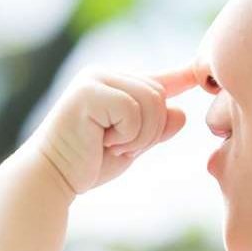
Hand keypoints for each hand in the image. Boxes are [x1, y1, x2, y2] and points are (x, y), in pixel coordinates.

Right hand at [26, 65, 197, 195]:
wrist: (52, 178)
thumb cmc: (88, 164)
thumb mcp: (132, 146)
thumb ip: (155, 129)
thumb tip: (181, 112)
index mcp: (114, 84)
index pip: (157, 79)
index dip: (182, 77)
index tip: (200, 72)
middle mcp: (104, 75)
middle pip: (159, 93)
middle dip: (151, 129)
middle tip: (120, 147)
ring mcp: (94, 80)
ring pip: (151, 100)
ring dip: (140, 134)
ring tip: (111, 145)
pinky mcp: (88, 92)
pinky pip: (133, 110)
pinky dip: (127, 134)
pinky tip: (103, 142)